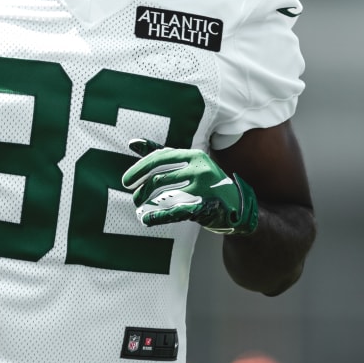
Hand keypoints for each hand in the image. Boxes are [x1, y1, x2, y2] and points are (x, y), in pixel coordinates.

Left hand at [121, 139, 259, 235]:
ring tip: (138, 205)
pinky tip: (147, 220)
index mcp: (194, 156)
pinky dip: (158, 216)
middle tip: (131, 193)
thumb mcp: (188, 164)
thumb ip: (162, 153)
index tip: (127, 180)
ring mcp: (204, 188)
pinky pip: (175, 211)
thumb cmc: (206, 183)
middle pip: (160, 176)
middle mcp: (200, 169)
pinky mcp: (205, 207)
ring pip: (164, 192)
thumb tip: (133, 143)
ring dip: (147, 200)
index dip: (140, 168)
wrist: (236, 206)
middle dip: (141, 186)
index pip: (160, 157)